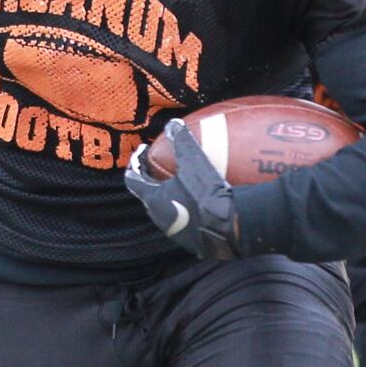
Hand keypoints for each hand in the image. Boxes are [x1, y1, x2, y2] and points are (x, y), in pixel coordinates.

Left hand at [124, 119, 240, 259]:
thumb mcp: (194, 162)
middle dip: (152, 180)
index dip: (135, 164)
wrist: (232, 230)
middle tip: (160, 166)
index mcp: (154, 200)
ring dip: (171, 197)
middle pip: (149, 196)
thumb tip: (173, 123)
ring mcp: (178, 234)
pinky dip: (189, 210)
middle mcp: (161, 220)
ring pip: (168, 212)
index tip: (142, 151)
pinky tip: (205, 203)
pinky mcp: (196, 243)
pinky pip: (188, 223)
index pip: (133, 179)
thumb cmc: (207, 195)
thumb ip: (182, 142)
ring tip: (182, 184)